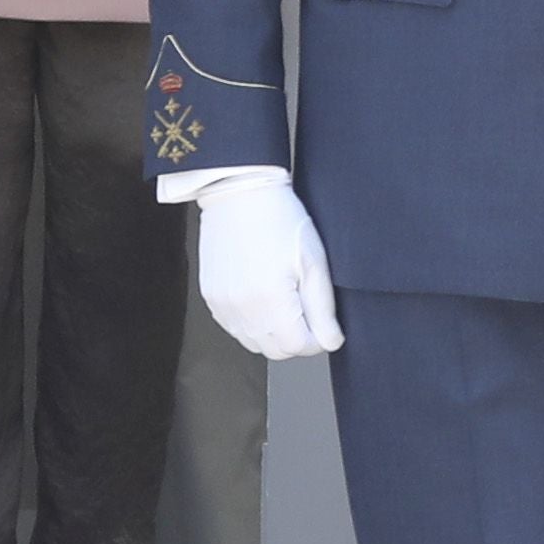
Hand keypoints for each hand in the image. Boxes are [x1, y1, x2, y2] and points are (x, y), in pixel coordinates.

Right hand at [186, 167, 339, 360]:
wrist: (239, 193)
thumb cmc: (281, 220)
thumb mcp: (314, 261)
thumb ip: (323, 309)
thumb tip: (332, 342)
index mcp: (270, 301)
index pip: (300, 347)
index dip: (319, 339)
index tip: (325, 322)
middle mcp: (242, 309)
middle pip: (277, 351)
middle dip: (297, 338)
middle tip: (308, 309)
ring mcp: (222, 305)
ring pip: (255, 343)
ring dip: (275, 333)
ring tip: (286, 299)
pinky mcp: (211, 298)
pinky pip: (236, 328)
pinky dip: (253, 323)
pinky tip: (264, 296)